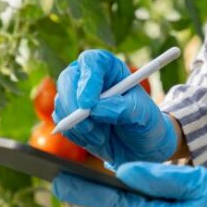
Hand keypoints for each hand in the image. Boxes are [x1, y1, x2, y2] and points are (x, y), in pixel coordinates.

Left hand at [53, 162, 206, 206]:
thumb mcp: (196, 180)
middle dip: (96, 196)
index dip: (84, 192)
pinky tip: (133, 200)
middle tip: (64, 179)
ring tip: (94, 185)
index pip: (114, 204)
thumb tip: (120, 170)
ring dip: (118, 205)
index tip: (57, 180)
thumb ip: (157, 176)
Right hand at [54, 50, 176, 165]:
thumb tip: (96, 109)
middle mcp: (88, 76)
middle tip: (88, 126)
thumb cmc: (144, 122)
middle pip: (68, 78)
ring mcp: (75, 95)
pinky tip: (95, 139)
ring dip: (79, 125)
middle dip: (74, 105)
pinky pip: (61, 122)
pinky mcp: (68, 114)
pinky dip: (76, 135)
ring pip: (62, 103)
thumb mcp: (143, 115)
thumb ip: (122, 109)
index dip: (88, 80)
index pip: (91, 62)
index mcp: (109, 67)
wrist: (139, 144)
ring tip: (102, 137)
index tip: (89, 104)